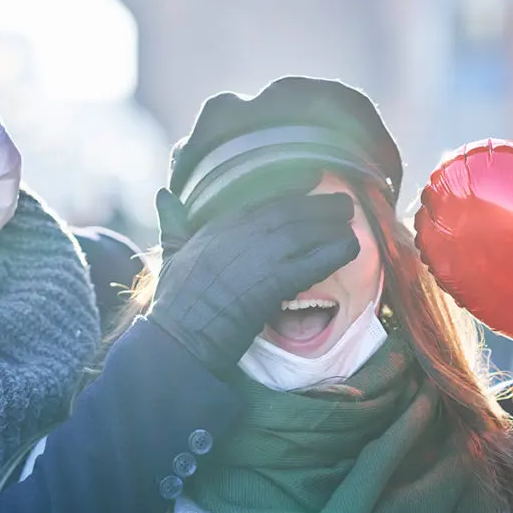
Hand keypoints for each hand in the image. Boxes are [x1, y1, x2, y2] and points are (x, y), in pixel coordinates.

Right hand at [148, 188, 359, 373]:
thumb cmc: (175, 300)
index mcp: (219, 225)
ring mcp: (260, 257)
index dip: (290, 187)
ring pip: (305, 231)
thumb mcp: (171, 253)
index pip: (261, 198)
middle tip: (341, 202)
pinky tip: (350, 247)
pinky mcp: (274, 283)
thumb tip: (163, 195)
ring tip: (350, 222)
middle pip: (290, 211)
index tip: (310, 178)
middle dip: (319, 205)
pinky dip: (335, 252)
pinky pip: (313, 262)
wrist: (181, 334)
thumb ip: (172, 222)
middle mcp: (242, 234)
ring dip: (332, 225)